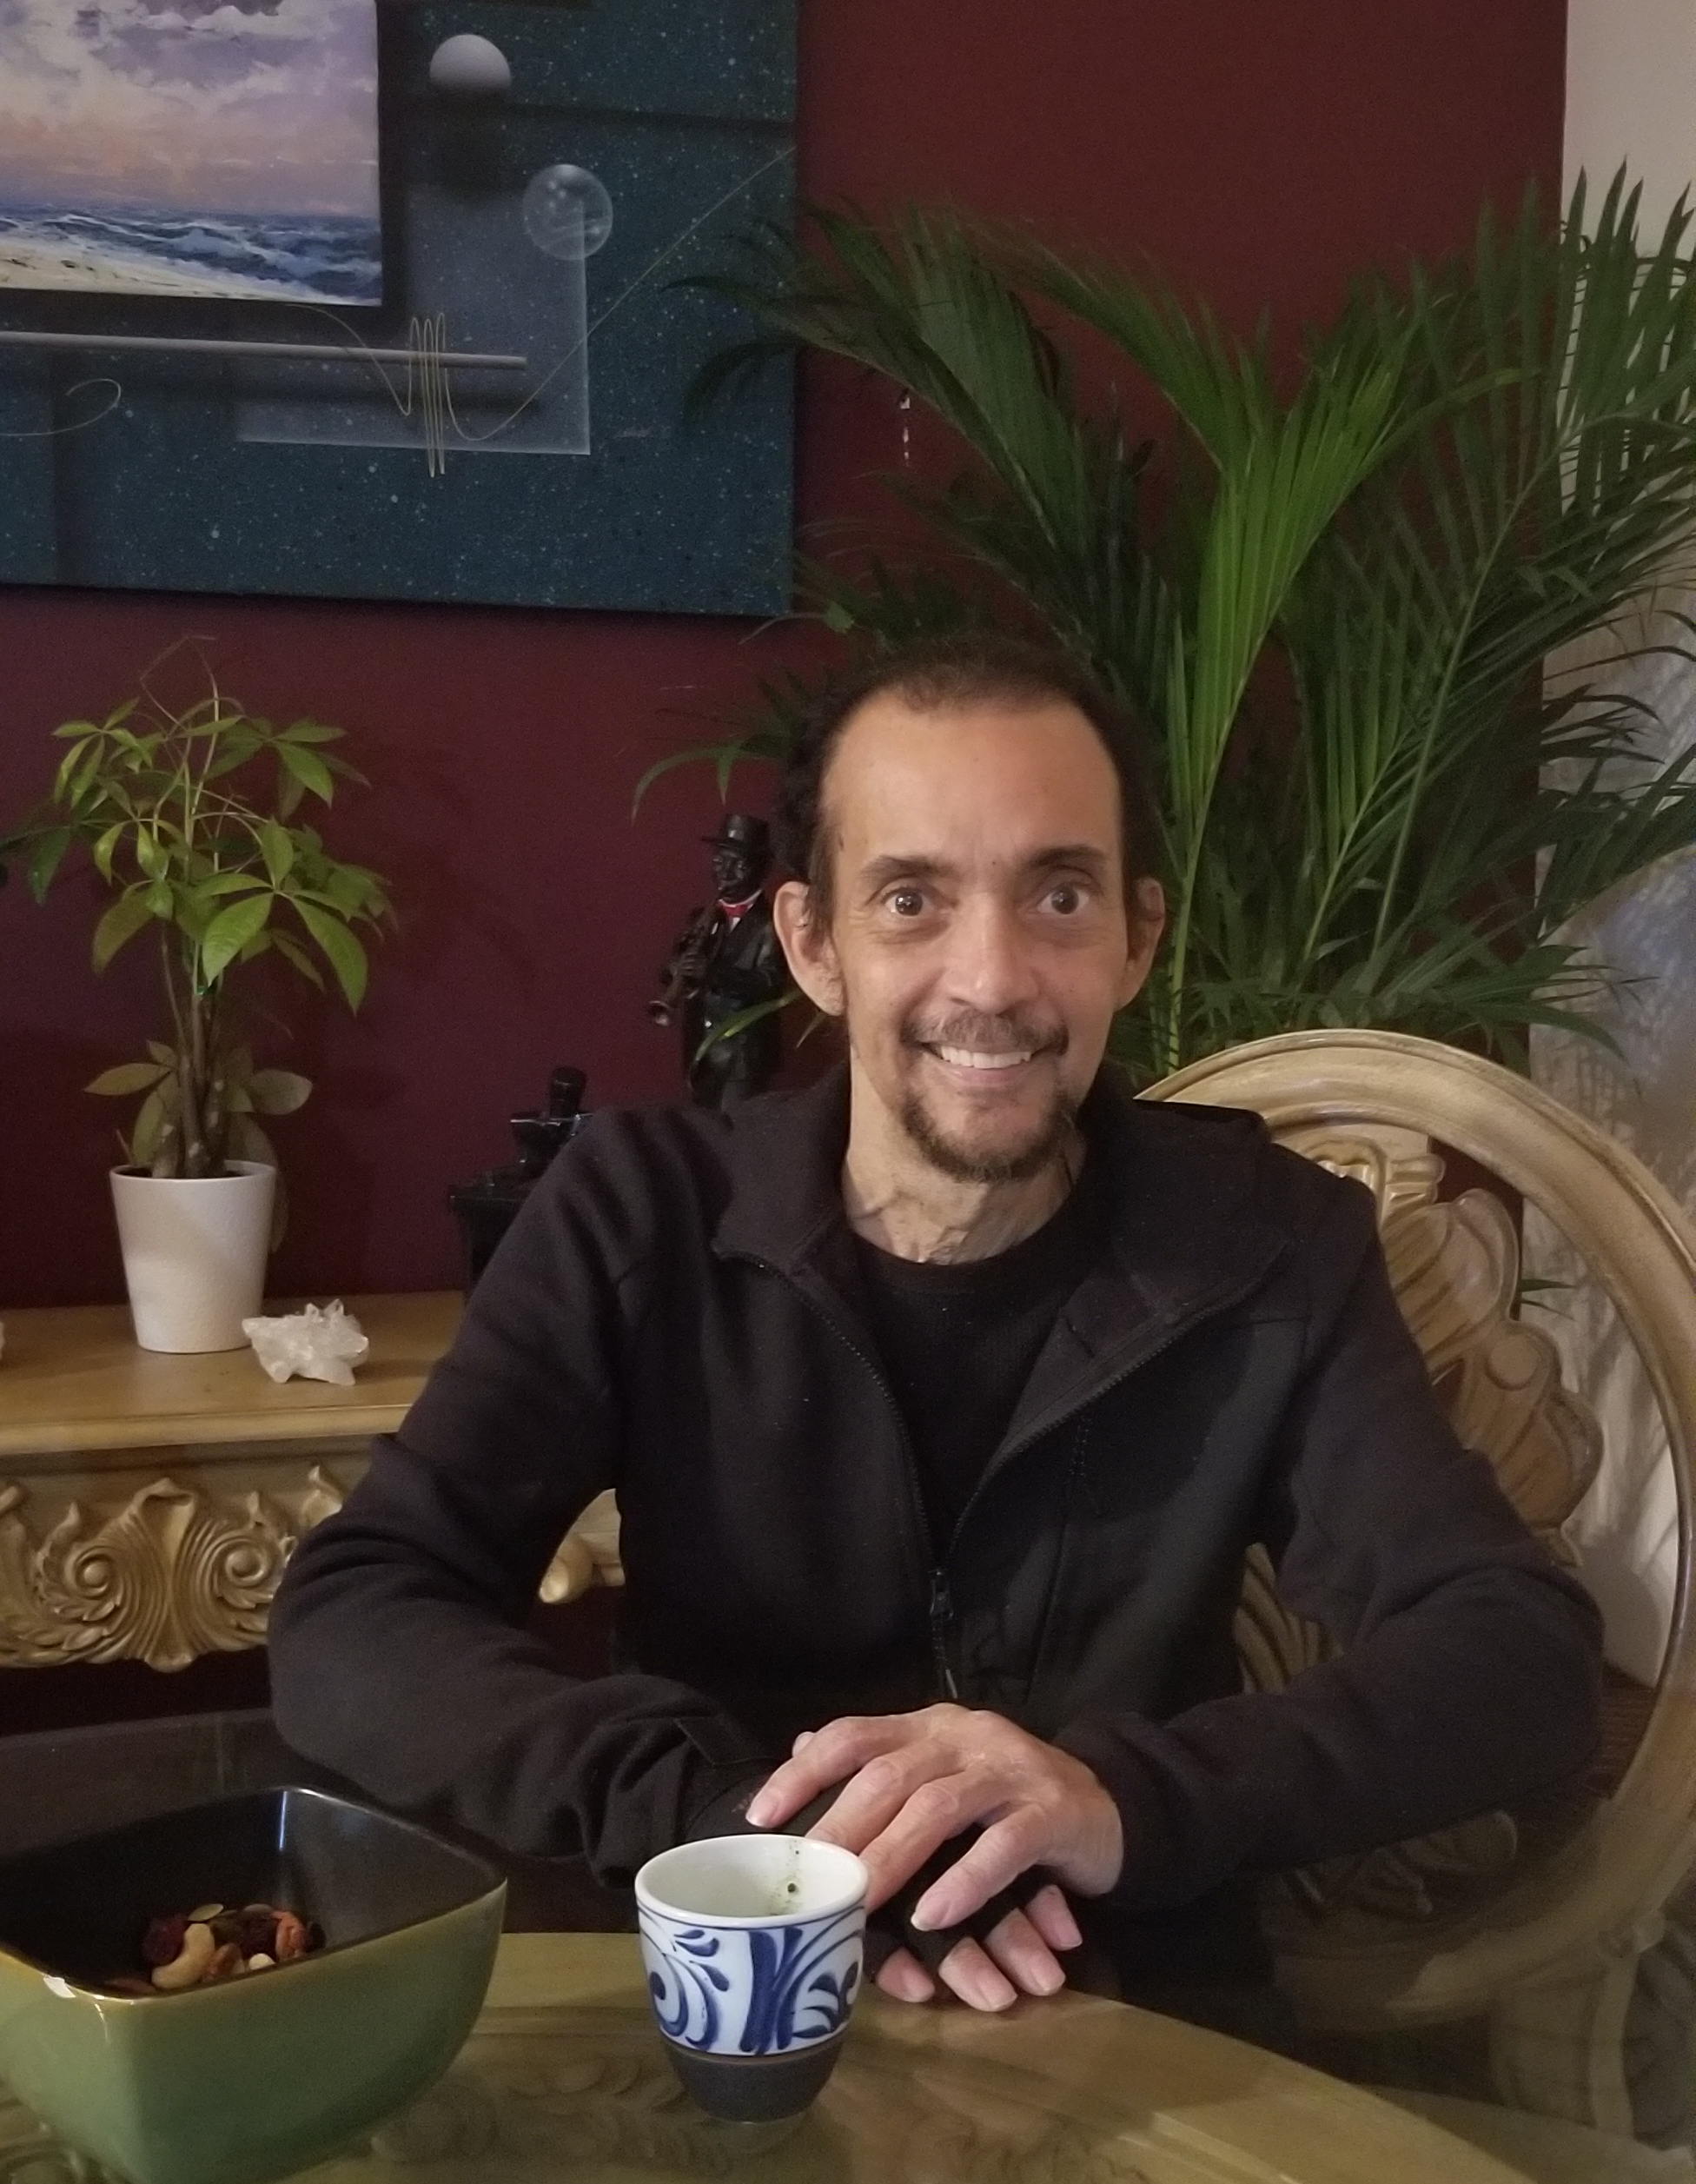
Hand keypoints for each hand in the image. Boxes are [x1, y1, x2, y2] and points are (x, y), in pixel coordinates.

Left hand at [744, 1705, 1122, 2011]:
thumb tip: (801, 1749)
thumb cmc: (1006, 1804)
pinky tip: (933, 1916)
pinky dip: (965, 1881)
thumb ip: (880, 1767)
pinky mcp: (1053, 1811)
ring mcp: (1012, 1770)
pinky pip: (1004, 1845)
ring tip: (855, 1902)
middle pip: (890, 1772)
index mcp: (930, 1727)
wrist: (1110, 1809)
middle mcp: (966, 1736)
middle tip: (804, 1877)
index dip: (804, 1771)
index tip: (760, 1817)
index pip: (854, 1734)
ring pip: (939, 1806)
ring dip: (892, 1857)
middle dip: (841, 1825)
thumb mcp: (942, 1777)